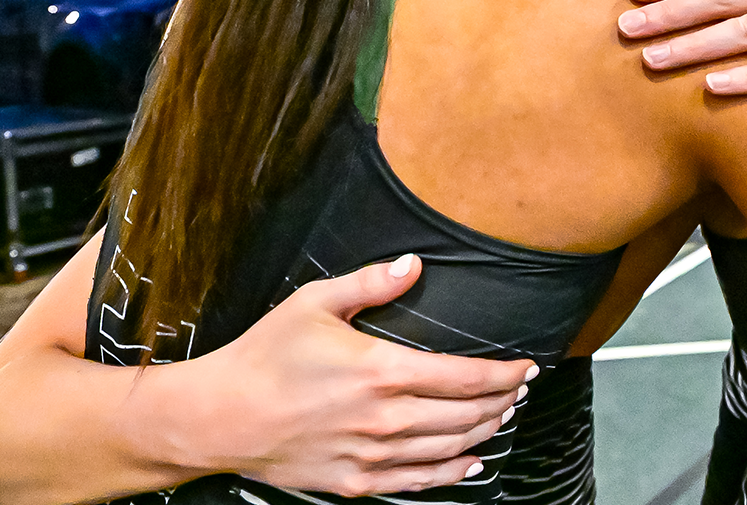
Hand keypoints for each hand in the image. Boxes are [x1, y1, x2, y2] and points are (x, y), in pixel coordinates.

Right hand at [179, 254, 535, 495]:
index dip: (505, 374)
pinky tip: (470, 461)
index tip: (527, 367)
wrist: (219, 417)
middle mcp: (384, 418)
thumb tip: (414, 263)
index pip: (465, 376)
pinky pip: (418, 481)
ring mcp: (371, 455)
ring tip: (502, 417)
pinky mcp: (355, 482)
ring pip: (448, 448)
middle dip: (502, 401)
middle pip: (467, 414)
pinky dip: (452, 471)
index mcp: (381, 370)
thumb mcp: (314, 303)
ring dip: (484, 432)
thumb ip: (371, 282)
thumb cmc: (265, 356)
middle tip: (519, 390)